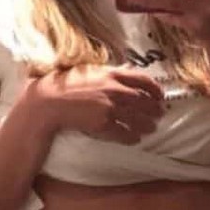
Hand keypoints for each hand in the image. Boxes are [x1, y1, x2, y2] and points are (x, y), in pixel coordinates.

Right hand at [24, 66, 165, 144]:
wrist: (50, 101)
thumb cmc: (66, 83)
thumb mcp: (90, 71)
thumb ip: (109, 72)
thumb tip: (125, 70)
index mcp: (112, 74)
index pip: (143, 80)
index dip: (155, 88)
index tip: (160, 95)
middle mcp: (114, 90)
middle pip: (143, 101)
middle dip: (155, 109)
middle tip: (160, 114)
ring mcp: (110, 108)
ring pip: (137, 119)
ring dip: (148, 125)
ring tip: (152, 128)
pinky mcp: (103, 124)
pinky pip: (124, 133)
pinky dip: (133, 137)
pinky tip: (136, 139)